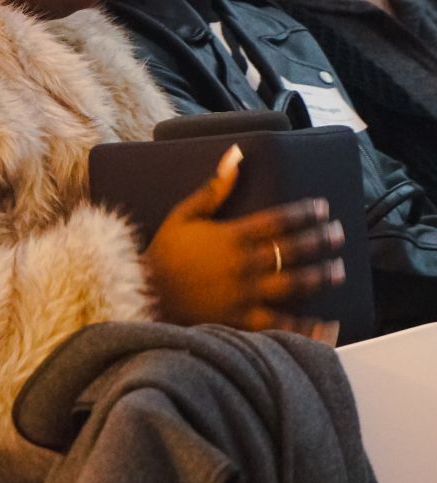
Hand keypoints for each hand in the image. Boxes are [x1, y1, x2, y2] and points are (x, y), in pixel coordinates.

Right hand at [143, 144, 346, 334]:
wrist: (144, 293)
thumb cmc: (165, 252)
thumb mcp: (184, 214)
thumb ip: (215, 188)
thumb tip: (237, 155)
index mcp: (231, 236)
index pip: (277, 221)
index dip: (303, 213)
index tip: (322, 208)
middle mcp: (243, 264)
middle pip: (291, 250)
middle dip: (319, 241)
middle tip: (338, 234)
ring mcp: (245, 294)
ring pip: (292, 284)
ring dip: (319, 276)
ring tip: (338, 269)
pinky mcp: (242, 321)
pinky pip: (281, 325)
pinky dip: (307, 327)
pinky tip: (330, 325)